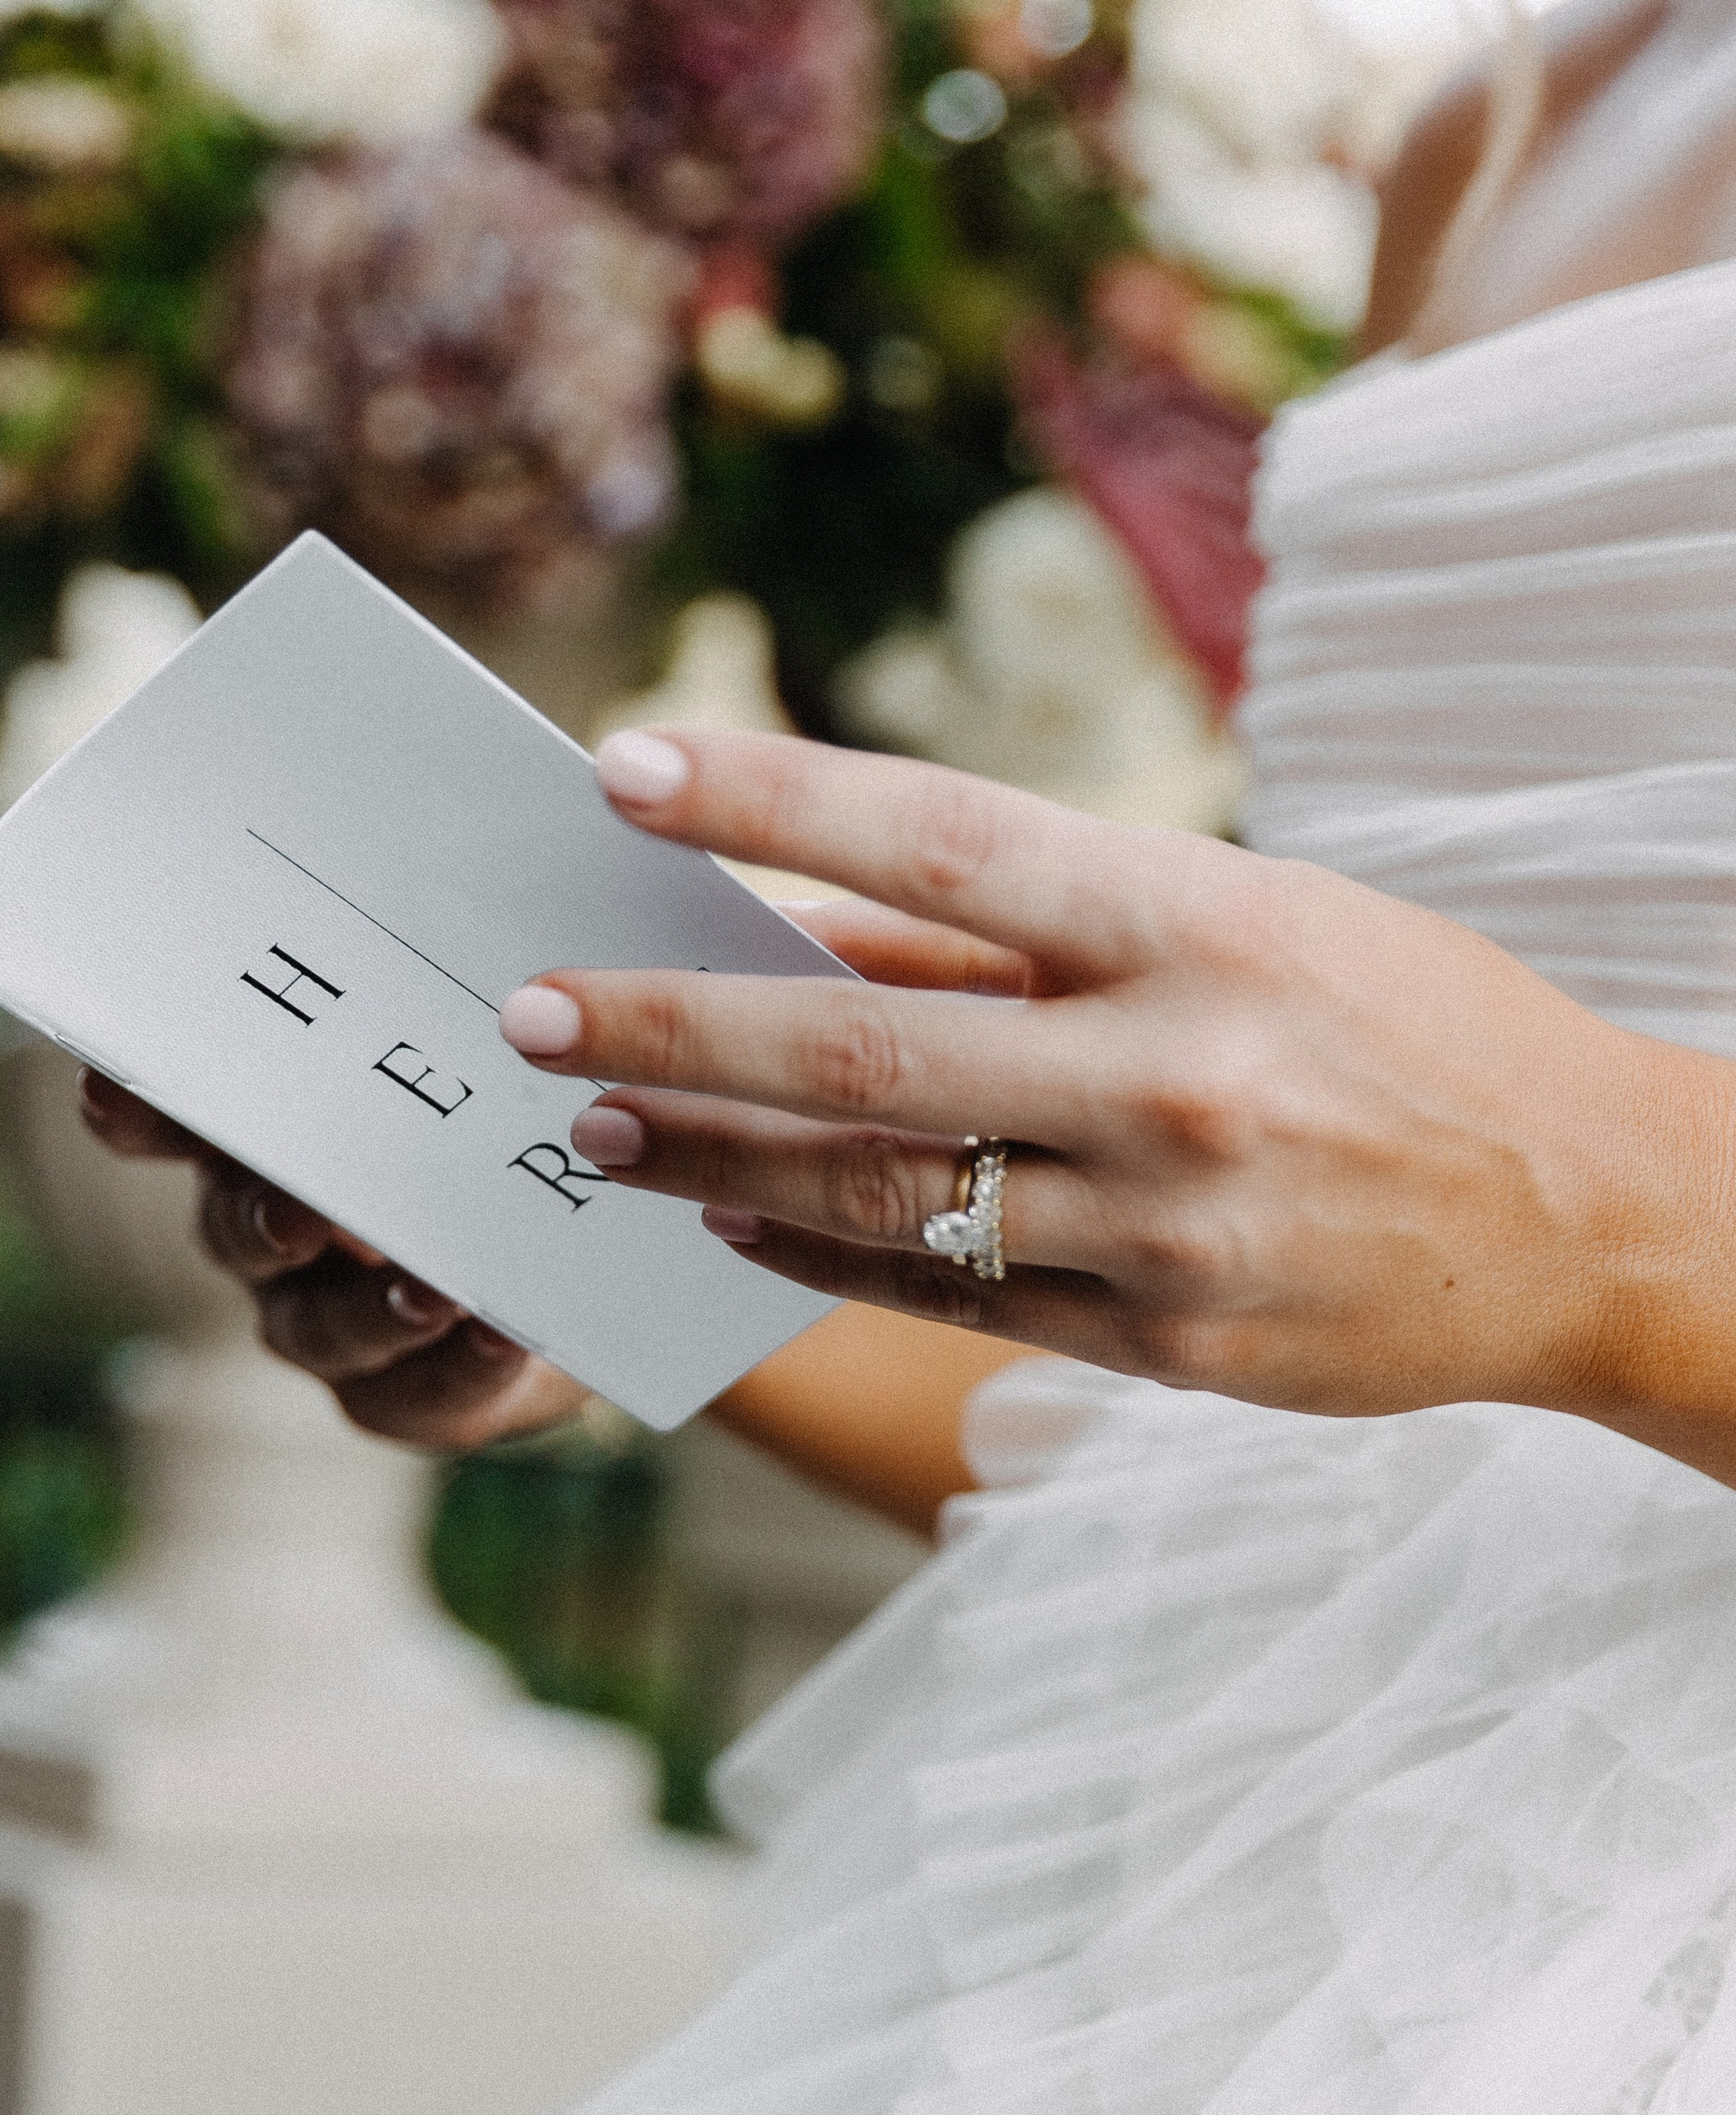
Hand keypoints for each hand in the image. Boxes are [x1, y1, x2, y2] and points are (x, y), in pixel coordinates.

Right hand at [74, 1074, 587, 1450]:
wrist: (571, 1267)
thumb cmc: (497, 1134)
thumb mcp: (475, 1065)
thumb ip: (445, 1028)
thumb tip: (499, 981)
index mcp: (271, 1132)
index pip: (175, 1117)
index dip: (140, 1108)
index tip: (115, 1087)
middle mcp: (271, 1228)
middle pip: (234, 1228)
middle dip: (267, 1218)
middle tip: (303, 1210)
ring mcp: (321, 1321)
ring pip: (316, 1326)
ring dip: (372, 1308)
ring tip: (436, 1290)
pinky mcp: (392, 1396)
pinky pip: (408, 1393)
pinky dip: (455, 1367)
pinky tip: (500, 1337)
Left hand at [497, 728, 1735, 1465]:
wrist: (1590, 1218)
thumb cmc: (1412, 1029)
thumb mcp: (1256, 924)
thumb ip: (1043, 935)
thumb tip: (821, 915)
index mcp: (1204, 924)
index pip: (947, 840)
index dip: (771, 798)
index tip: (620, 771)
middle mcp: (1174, 1072)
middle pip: (867, 1042)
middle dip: (672, 1024)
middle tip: (525, 1011)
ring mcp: (1166, 1224)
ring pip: (885, 1192)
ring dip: (711, 1157)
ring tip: (590, 1129)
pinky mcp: (1165, 1342)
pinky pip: (950, 1296)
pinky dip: (823, 1257)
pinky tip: (727, 1219)